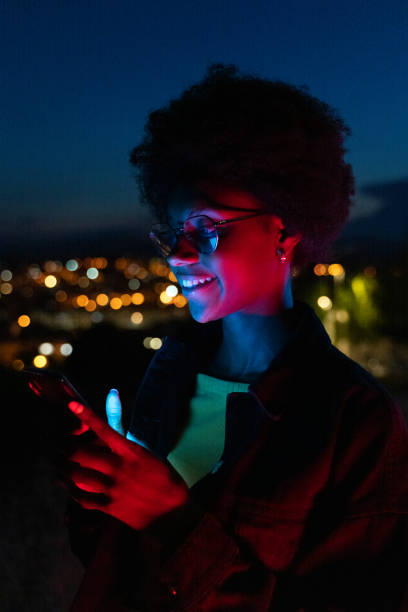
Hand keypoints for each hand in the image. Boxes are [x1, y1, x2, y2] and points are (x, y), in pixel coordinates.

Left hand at [60, 394, 187, 529]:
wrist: (172, 510)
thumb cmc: (160, 475)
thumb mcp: (144, 450)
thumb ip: (122, 431)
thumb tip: (113, 397)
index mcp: (131, 451)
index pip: (105, 429)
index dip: (87, 416)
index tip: (72, 406)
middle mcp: (120, 468)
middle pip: (82, 454)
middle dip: (64, 449)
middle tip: (57, 448)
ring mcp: (114, 488)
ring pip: (78, 476)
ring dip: (63, 470)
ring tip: (58, 466)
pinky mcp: (110, 507)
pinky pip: (82, 498)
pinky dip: (72, 491)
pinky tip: (69, 486)